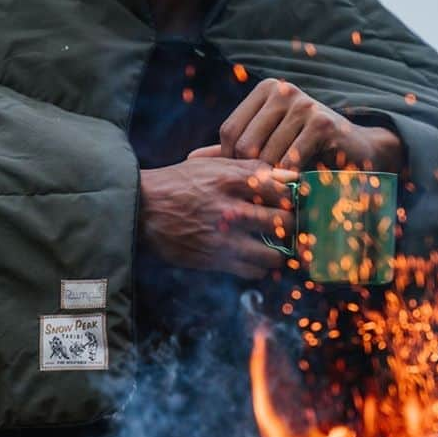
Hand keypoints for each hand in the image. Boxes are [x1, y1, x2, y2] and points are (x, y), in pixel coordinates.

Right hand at [139, 157, 297, 279]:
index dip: (294, 198)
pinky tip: (254, 258)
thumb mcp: (211, 165)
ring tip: (274, 246)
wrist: (142, 209)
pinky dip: (258, 267)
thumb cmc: (178, 183)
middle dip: (291, 226)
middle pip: (284, 222)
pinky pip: (252, 271)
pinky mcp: (214, 259)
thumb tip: (288, 175)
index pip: (283, 189)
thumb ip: (250, 168)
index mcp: (232, 180)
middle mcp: (231, 209)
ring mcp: (224, 238)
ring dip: (278, 252)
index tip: (294, 202)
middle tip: (289, 226)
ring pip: (273, 254)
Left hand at [191, 78, 403, 172]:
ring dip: (274, 180)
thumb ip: (231, 151)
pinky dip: (292, 180)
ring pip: (266, 156)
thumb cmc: (309, 152)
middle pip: (244, 144)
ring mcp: (303, 103)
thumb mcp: (267, 146)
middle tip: (269, 188)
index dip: (233, 162)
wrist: (359, 153)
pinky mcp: (321, 122)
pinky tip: (301, 185)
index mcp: (266, 91)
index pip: (229, 132)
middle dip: (253, 173)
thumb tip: (189, 158)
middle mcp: (283, 91)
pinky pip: (290, 161)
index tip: (250, 177)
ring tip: (285, 189)